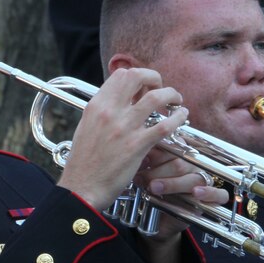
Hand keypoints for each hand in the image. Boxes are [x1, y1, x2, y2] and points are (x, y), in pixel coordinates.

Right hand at [57, 68, 187, 209]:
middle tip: (161, 88)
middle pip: (137, 76)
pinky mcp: (137, 145)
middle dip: (154, 78)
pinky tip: (181, 118)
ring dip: (171, 95)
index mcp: (96, 105)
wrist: (81, 187)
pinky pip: (165, 125)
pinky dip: (178, 118)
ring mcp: (125, 127)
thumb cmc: (84, 162)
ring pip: (156, 97)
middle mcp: (110, 111)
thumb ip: (103, 112)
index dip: (137, 76)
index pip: (120, 74)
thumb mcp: (87, 127)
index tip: (144, 87)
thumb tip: (120, 101)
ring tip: (177, 101)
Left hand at [132, 147, 229, 262]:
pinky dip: (209, 193)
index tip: (142, 159)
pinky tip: (196, 193)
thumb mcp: (146, 175)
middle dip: (159, 171)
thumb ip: (146, 163)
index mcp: (181, 154)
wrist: (156, 221)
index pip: (174, 147)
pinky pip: (219, 194)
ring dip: (173, 183)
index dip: (157, 153)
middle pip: (181, 163)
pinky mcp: (212, 199)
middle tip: (141, 178)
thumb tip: (141, 152)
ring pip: (194, 178)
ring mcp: (205, 181)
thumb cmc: (152, 192)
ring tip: (154, 188)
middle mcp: (195, 166)